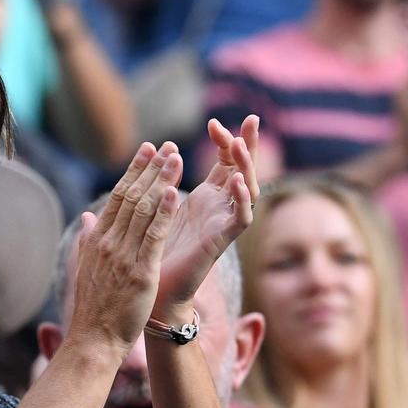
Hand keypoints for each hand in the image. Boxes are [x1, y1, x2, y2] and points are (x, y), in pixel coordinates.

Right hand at [67, 143, 180, 354]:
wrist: (93, 339)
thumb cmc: (94, 307)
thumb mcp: (88, 267)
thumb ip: (90, 238)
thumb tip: (87, 216)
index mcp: (97, 240)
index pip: (117, 197)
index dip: (134, 171)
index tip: (147, 151)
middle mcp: (108, 243)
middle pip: (131, 197)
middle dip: (150, 168)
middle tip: (167, 146)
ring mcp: (123, 256)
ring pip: (143, 210)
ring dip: (161, 181)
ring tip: (176, 158)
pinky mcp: (140, 271)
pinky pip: (153, 236)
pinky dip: (164, 212)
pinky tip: (175, 192)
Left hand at [153, 116, 257, 316]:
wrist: (156, 289)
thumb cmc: (157, 249)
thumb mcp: (160, 205)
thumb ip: (164, 180)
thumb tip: (158, 150)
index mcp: (207, 197)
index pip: (224, 161)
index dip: (224, 141)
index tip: (214, 122)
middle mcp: (220, 207)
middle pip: (243, 169)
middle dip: (248, 144)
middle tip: (251, 119)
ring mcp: (223, 223)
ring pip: (247, 189)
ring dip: (245, 166)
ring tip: (239, 145)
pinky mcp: (222, 241)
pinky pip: (241, 218)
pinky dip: (242, 199)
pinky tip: (237, 181)